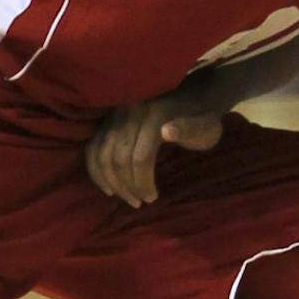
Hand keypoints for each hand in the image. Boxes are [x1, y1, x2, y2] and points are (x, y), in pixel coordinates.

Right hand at [85, 96, 225, 207]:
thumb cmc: (202, 119)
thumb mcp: (206, 126)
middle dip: (127, 186)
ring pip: (102, 155)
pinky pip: (92, 148)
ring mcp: (116, 116)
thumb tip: (167, 131)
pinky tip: (107, 187)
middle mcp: (131, 113)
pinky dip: (95, 170)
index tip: (152, 198)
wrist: (192, 96)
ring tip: (127, 198)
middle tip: (139, 203)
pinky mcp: (107, 121)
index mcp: (155, 115)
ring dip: (111, 182)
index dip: (143, 182)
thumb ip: (189, 129)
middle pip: (119, 158)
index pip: (140, 157)